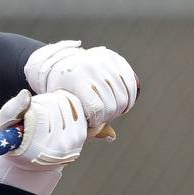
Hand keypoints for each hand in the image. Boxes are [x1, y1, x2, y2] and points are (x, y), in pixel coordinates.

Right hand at [0, 89, 86, 194]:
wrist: (33, 161)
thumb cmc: (13, 140)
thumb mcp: (1, 127)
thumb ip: (10, 110)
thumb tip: (26, 94)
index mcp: (37, 149)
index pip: (38, 112)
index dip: (30, 106)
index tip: (26, 114)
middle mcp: (59, 147)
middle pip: (53, 104)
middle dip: (41, 101)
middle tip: (35, 110)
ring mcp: (73, 141)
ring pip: (64, 101)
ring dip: (52, 100)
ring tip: (44, 111)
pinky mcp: (82, 134)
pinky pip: (75, 105)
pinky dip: (64, 100)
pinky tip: (55, 108)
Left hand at [24, 40, 138, 137]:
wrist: (62, 64)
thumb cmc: (64, 92)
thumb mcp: (69, 108)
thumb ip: (86, 125)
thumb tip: (113, 136)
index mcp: (76, 80)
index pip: (96, 108)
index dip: (97, 120)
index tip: (92, 122)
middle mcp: (91, 68)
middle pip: (112, 104)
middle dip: (110, 116)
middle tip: (104, 117)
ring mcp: (104, 61)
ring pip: (124, 95)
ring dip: (121, 108)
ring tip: (112, 110)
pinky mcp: (114, 58)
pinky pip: (130, 82)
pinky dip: (130, 96)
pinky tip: (124, 103)